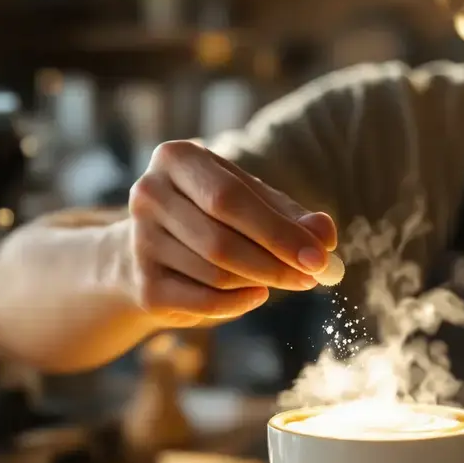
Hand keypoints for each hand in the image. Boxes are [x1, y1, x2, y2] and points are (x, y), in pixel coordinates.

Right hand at [124, 140, 336, 326]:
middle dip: (274, 263)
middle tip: (312, 279)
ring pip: (216, 274)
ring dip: (259, 281)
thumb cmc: (213, 218)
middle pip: (221, 239)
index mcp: (177, 159)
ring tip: (277, 279)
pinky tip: (256, 294)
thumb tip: (324, 235)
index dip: (278, 231)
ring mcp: (139, 241)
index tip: (320, 258)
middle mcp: (149, 194)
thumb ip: (292, 217)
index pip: (231, 198)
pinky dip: (239, 303)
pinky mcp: (143, 285)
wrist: (149, 252)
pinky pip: (204, 301)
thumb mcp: (255, 205)